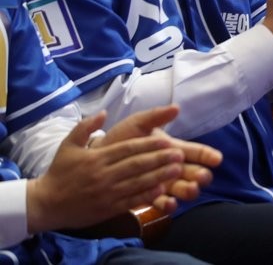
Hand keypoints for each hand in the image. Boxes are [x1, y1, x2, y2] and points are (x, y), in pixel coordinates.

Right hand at [26, 109, 193, 233]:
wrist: (45, 203)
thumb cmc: (60, 172)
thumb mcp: (68, 145)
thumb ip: (85, 127)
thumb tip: (103, 112)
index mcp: (96, 158)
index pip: (128, 149)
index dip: (150, 145)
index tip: (168, 141)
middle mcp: (103, 175)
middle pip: (137, 165)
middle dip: (160, 159)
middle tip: (179, 154)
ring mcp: (106, 193)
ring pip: (137, 183)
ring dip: (159, 176)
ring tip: (177, 169)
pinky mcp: (107, 208)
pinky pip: (130, 201)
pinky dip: (147, 195)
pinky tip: (162, 189)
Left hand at [99, 105, 221, 212]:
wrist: (96, 159)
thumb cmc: (119, 139)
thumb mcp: (137, 124)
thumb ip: (155, 117)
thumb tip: (176, 107)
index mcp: (171, 149)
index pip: (194, 152)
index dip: (207, 155)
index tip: (217, 159)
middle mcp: (169, 167)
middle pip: (192, 173)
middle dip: (200, 175)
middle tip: (202, 177)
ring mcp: (160, 183)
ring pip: (180, 189)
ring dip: (187, 191)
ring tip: (190, 190)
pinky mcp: (147, 197)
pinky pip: (161, 203)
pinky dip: (168, 204)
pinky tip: (171, 204)